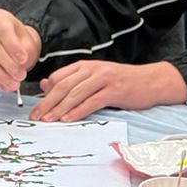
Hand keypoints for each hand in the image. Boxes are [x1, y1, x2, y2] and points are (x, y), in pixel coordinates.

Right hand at [0, 9, 40, 91]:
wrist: (14, 45)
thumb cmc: (20, 41)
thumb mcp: (28, 41)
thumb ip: (25, 51)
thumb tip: (19, 64)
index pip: (4, 32)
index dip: (14, 48)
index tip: (23, 60)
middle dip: (8, 65)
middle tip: (20, 76)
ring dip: (0, 75)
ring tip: (13, 84)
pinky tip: (4, 85)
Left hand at [30, 59, 186, 121]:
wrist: (151, 81)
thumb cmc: (121, 82)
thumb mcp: (94, 78)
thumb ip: (72, 81)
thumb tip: (46, 85)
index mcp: (85, 66)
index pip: (58, 78)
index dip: (45, 94)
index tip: (36, 109)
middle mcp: (93, 70)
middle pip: (63, 86)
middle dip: (47, 102)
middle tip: (35, 117)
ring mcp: (104, 79)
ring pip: (75, 93)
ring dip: (59, 108)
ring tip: (48, 120)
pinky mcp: (114, 91)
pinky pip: (92, 101)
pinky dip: (78, 110)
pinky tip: (68, 119)